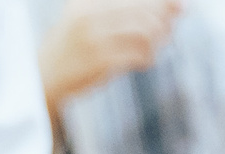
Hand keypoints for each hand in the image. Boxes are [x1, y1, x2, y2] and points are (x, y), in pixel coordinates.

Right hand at [41, 0, 184, 113]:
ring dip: (158, 40)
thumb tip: (164, 9)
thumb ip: (119, 10)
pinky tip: (145, 61)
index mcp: (87, 1)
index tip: (181, 5)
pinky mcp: (101, 62)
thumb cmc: (71, 46)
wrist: (44, 75)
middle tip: (172, 26)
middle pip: (143, 9)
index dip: (162, 1)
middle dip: (165, 17)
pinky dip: (147, 58)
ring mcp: (95, 38)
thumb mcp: (85, 16)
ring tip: (156, 46)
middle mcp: (89, 14)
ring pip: (144, 32)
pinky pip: (138, 56)